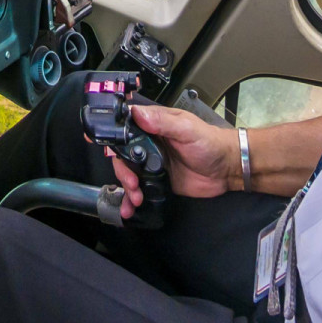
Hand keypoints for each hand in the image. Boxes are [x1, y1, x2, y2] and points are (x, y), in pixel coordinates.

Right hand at [109, 104, 237, 219]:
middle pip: (122, 154)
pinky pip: (140, 189)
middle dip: (121, 170)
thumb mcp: (187, 129)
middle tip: (131, 182)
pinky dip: (132, 199)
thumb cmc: (209, 143)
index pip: (125, 126)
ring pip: (128, 173)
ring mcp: (152, 164)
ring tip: (135, 197)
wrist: (227, 170)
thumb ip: (163, 122)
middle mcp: (149, 143)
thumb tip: (138, 114)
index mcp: (154, 125)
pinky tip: (130, 209)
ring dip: (126, 186)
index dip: (110, 134)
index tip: (94, 141)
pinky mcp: (158, 182)